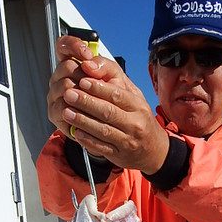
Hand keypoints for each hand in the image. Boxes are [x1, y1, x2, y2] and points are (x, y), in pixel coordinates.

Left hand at [47, 35, 168, 174]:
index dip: (98, 88)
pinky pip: (101, 147)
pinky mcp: (119, 155)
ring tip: (67, 112)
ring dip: (83, 121)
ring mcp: (128, 141)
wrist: (154, 150)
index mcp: (138, 106)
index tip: (82, 80)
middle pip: (108, 112)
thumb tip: (91, 66)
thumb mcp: (134, 96)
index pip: (117, 95)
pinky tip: (76, 132)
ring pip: (103, 130)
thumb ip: (114, 80)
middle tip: (69, 94)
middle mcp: (135, 124)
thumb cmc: (139, 118)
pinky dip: (88, 140)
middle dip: (86, 102)